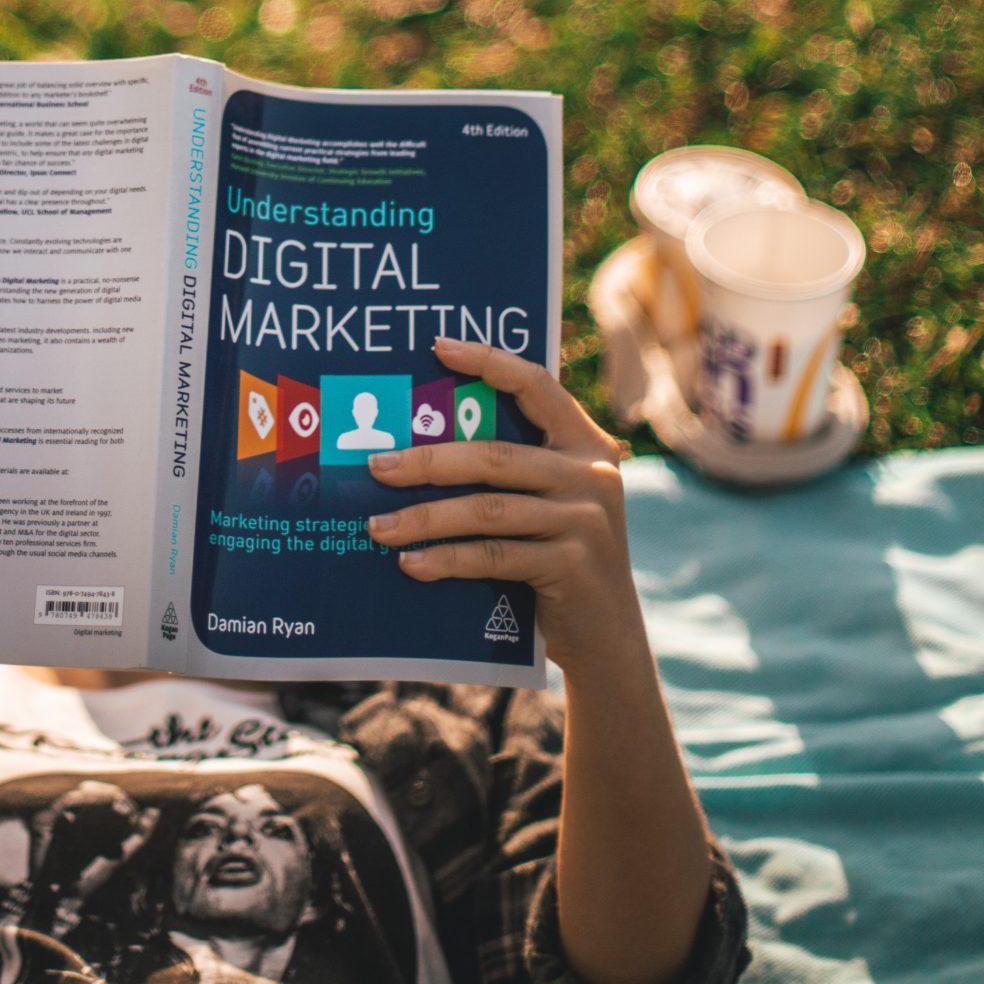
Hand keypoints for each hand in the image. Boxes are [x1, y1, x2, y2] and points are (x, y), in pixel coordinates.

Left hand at [367, 334, 641, 679]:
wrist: (607, 635)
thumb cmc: (560, 555)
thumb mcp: (551, 502)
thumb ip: (515, 469)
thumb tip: (420, 445)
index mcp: (586, 444)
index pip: (537, 386)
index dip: (488, 362)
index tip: (438, 348)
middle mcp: (592, 474)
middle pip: (494, 456)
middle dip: (427, 461)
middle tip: (376, 466)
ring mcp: (584, 521)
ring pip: (487, 510)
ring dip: (425, 518)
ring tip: (377, 527)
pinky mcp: (571, 566)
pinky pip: (494, 556)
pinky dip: (447, 559)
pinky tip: (412, 563)